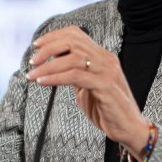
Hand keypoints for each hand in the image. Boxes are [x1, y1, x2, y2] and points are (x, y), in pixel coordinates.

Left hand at [25, 26, 149, 154]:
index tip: (36, 45)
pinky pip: (75, 76)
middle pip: (73, 41)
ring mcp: (107, 71)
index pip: (76, 34)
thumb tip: (52, 65)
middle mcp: (106, 59)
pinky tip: (43, 83)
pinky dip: (56, 78)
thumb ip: (74, 73)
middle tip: (33, 61)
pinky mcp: (105, 86)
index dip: (54, 36)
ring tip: (33, 75)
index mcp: (102, 56)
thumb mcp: (86, 86)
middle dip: (48, 48)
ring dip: (48, 66)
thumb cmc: (106, 109)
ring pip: (72, 58)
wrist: (128, 128)